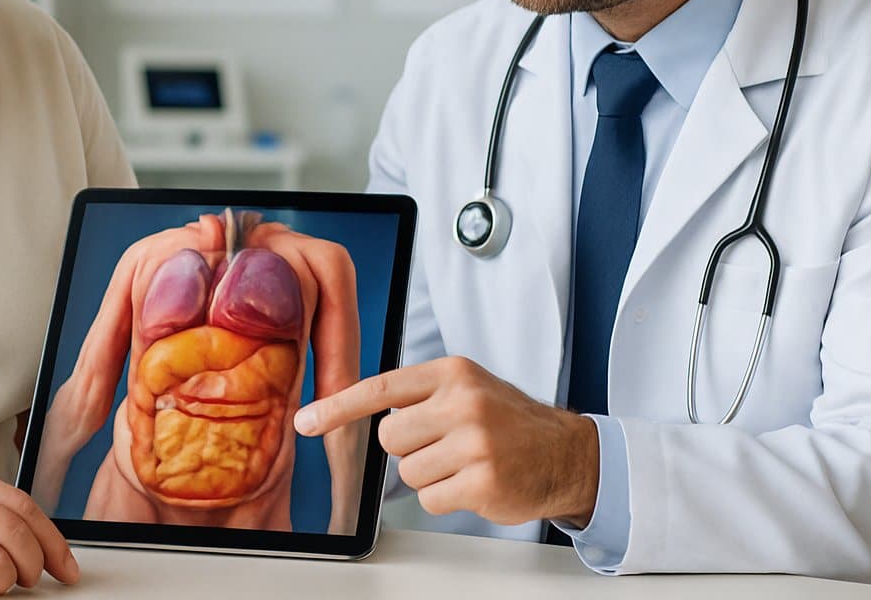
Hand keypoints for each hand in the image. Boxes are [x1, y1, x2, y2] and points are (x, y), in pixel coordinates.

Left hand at [294, 356, 598, 526]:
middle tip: (443, 445)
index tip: (305, 421)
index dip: (338, 407)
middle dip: (408, 447)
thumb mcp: (466, 387)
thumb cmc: (507, 422)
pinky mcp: (483, 481)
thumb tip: (357, 412)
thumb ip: (419, 395)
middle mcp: (462, 402)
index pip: (380, 388)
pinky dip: (445, 497)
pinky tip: (473, 483)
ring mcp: (474, 442)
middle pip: (389, 436)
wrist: (565, 453)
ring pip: (408, 470)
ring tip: (463, 463)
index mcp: (451, 373)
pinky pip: (430, 498)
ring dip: (429, 475)